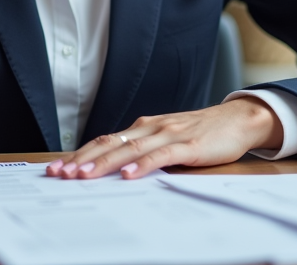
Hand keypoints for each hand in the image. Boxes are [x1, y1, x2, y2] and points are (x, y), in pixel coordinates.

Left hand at [45, 96, 282, 179]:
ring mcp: (169, 134)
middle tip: (59, 174)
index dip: (80, 154)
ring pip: (129, 149)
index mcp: (143, 128)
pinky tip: (128, 175)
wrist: (238, 120)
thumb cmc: (202, 133)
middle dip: (82, 160)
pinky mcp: (187, 145)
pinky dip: (142, 165)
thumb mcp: (168, 140)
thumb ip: (145, 151)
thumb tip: (115, 170)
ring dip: (103, 163)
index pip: (104, 140)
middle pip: (109, 143)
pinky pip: (160, 155)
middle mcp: (151, 128)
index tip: (57, 168)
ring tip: (83, 176)